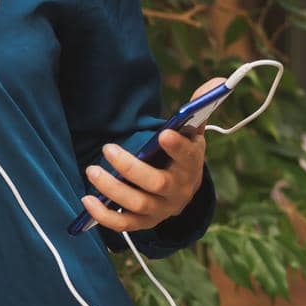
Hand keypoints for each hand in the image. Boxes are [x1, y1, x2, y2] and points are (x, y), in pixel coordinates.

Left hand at [78, 77, 226, 234]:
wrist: (183, 190)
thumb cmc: (181, 154)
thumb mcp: (192, 133)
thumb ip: (198, 108)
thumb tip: (217, 81)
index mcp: (191, 165)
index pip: (188, 157)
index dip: (177, 147)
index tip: (163, 134)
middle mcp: (178, 190)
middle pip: (157, 183)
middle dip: (132, 168)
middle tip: (107, 148)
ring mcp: (161, 209)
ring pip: (138, 204)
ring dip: (113, 190)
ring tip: (92, 170)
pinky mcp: (144, 222)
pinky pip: (124, 224)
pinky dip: (105, 216)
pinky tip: (88, 200)